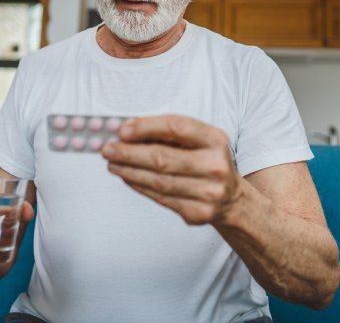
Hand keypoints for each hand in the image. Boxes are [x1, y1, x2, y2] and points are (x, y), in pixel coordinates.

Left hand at [101, 115, 243, 224]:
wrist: (232, 198)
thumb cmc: (207, 161)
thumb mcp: (199, 140)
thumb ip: (168, 134)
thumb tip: (127, 131)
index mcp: (215, 139)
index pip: (176, 127)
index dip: (146, 127)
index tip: (122, 130)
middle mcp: (215, 166)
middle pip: (163, 158)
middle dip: (129, 153)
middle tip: (107, 149)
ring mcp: (208, 192)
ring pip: (158, 181)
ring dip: (129, 171)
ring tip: (112, 163)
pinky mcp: (197, 212)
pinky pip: (160, 197)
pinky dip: (139, 186)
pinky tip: (127, 177)